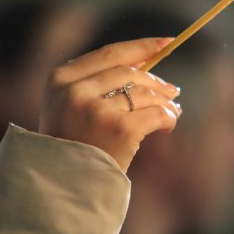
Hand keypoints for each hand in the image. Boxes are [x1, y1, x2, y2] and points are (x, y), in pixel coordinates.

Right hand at [39, 37, 181, 170]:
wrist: (65, 190)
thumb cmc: (71, 148)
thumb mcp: (67, 108)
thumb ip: (95, 84)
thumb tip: (145, 63)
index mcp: (60, 80)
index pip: (109, 54)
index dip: (142, 47)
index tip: (167, 43)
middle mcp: (75, 91)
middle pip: (129, 73)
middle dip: (155, 81)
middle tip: (173, 90)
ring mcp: (96, 109)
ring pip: (144, 94)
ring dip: (164, 101)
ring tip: (173, 110)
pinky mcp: (118, 129)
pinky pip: (155, 114)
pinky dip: (167, 117)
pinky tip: (169, 124)